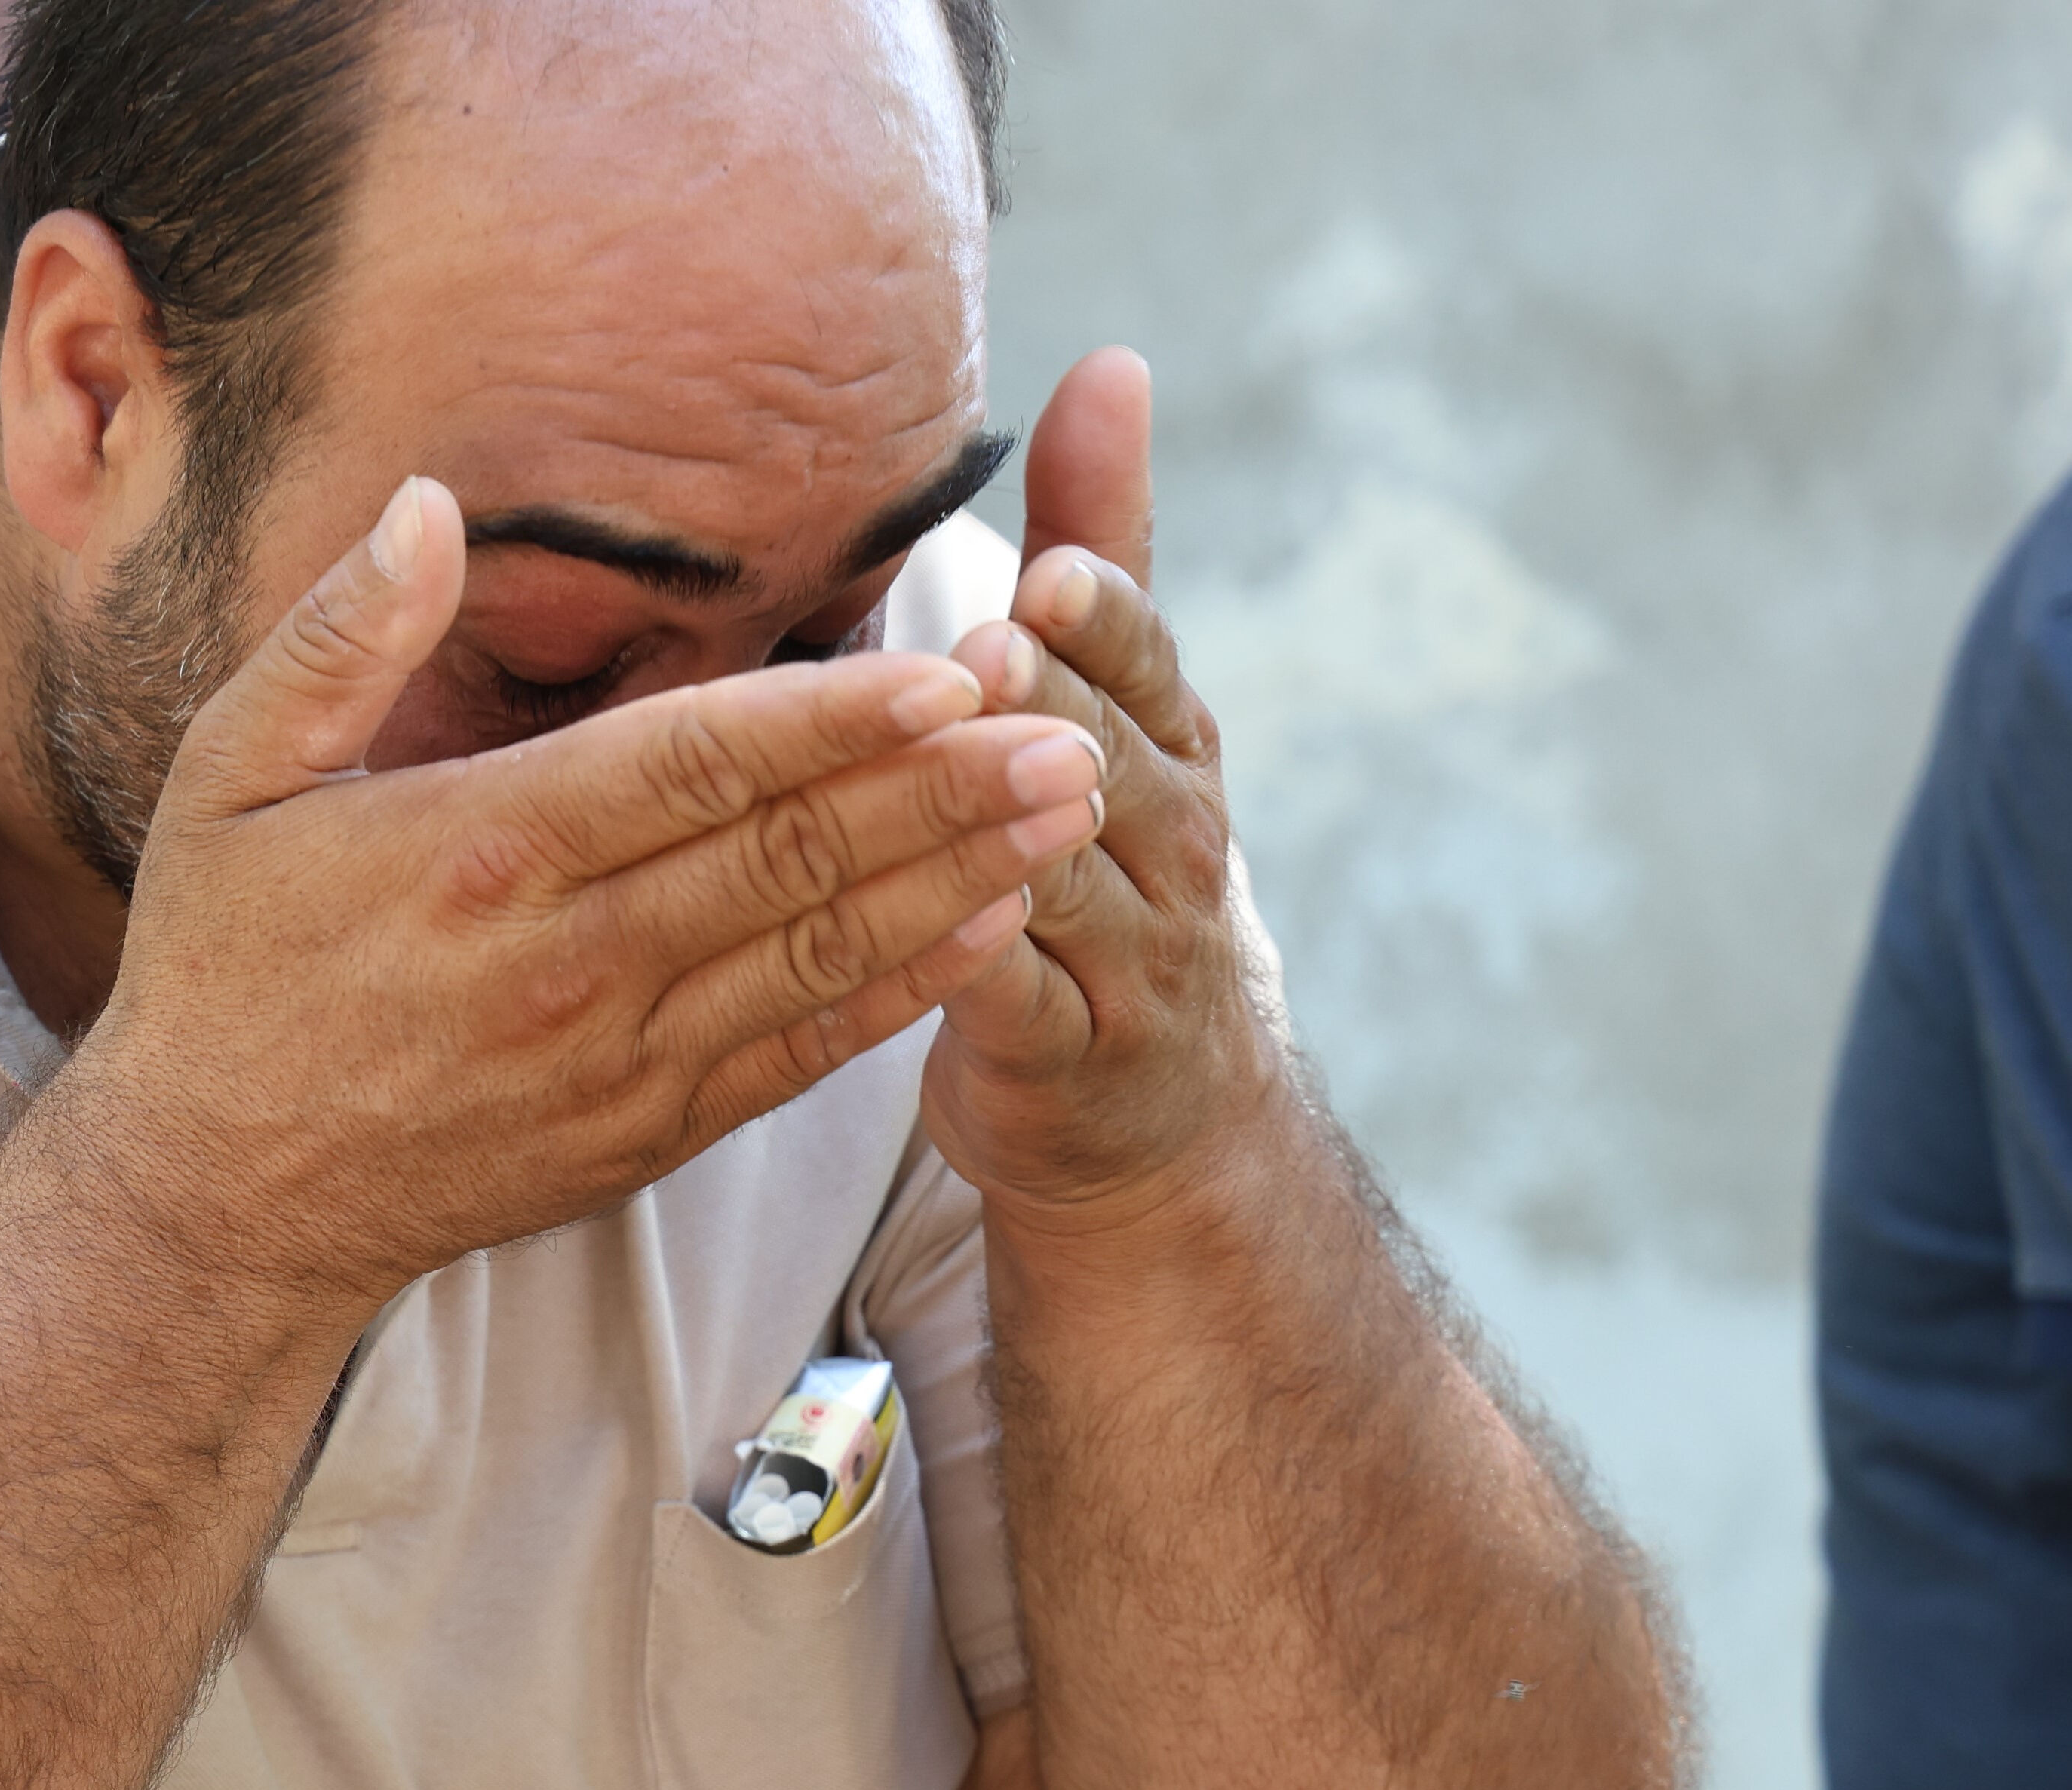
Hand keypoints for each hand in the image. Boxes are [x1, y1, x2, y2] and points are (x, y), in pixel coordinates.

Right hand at [73, 474, 1108, 1315]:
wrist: (220, 1201)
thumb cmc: (222, 972)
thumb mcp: (225, 782)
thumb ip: (336, 638)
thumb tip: (429, 503)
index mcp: (477, 854)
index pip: (686, 768)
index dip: (828, 720)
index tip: (952, 670)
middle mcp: (563, 962)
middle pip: (787, 858)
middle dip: (944, 790)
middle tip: (1078, 722)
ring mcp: (613, 1059)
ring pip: (819, 955)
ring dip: (957, 880)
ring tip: (1076, 809)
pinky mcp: (642, 1132)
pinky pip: (798, 1054)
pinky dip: (903, 996)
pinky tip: (992, 931)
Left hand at [923, 348, 1288, 1223]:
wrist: (1161, 1106)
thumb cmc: (1108, 860)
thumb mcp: (1118, 703)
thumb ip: (1102, 544)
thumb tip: (1109, 363)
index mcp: (1166, 741)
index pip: (1142, 661)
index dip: (1104, 619)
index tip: (1054, 570)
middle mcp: (1167, 840)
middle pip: (1109, 759)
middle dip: (1054, 704)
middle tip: (995, 651)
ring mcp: (1129, 954)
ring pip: (1066, 878)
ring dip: (1015, 828)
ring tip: (963, 776)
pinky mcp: (1068, 1059)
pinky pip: (1021, 1008)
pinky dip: (984, 973)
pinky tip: (943, 935)